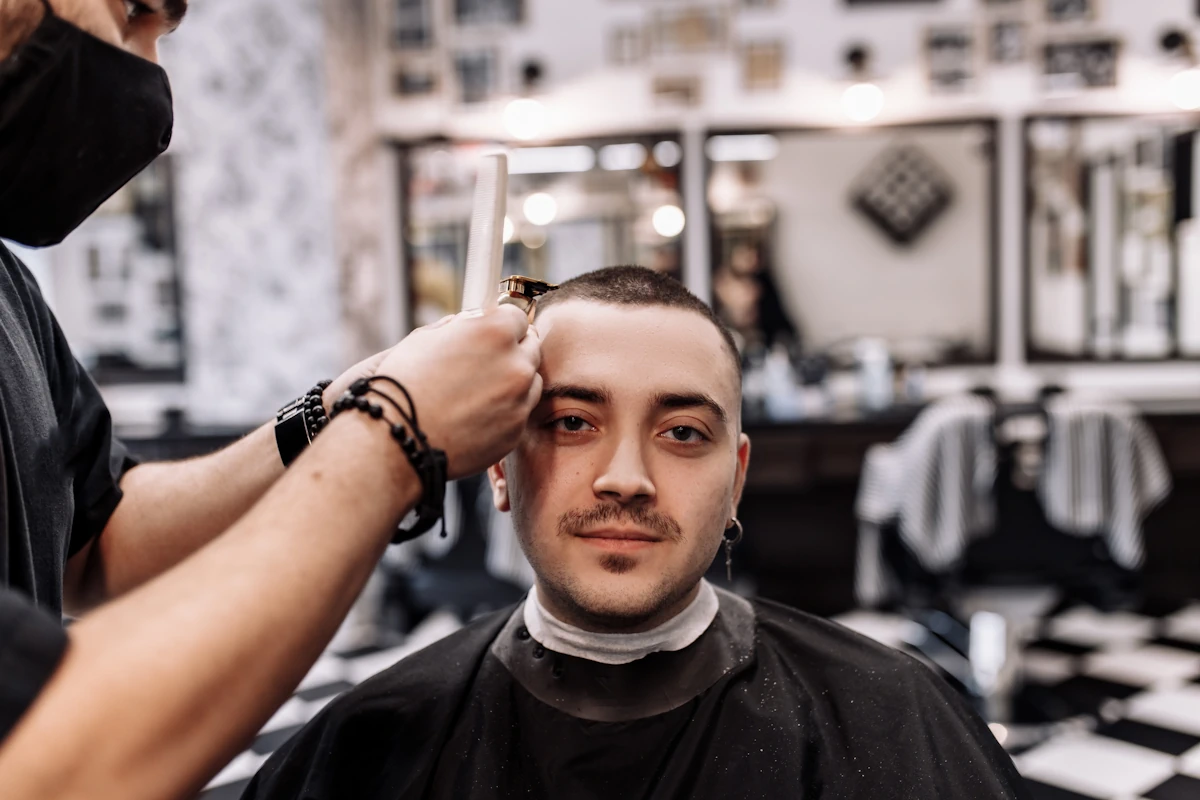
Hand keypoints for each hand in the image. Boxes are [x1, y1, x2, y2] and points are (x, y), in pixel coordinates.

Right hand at [365, 306, 541, 479]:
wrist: (397, 438)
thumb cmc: (403, 384)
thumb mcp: (426, 337)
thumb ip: (462, 325)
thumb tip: (476, 321)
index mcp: (495, 330)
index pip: (518, 317)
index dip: (503, 324)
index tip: (493, 333)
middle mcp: (516, 363)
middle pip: (530, 347)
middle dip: (512, 350)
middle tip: (486, 362)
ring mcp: (520, 399)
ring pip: (530, 381)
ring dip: (513, 380)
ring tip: (477, 391)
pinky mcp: (517, 430)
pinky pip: (520, 412)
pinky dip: (506, 410)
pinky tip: (477, 414)